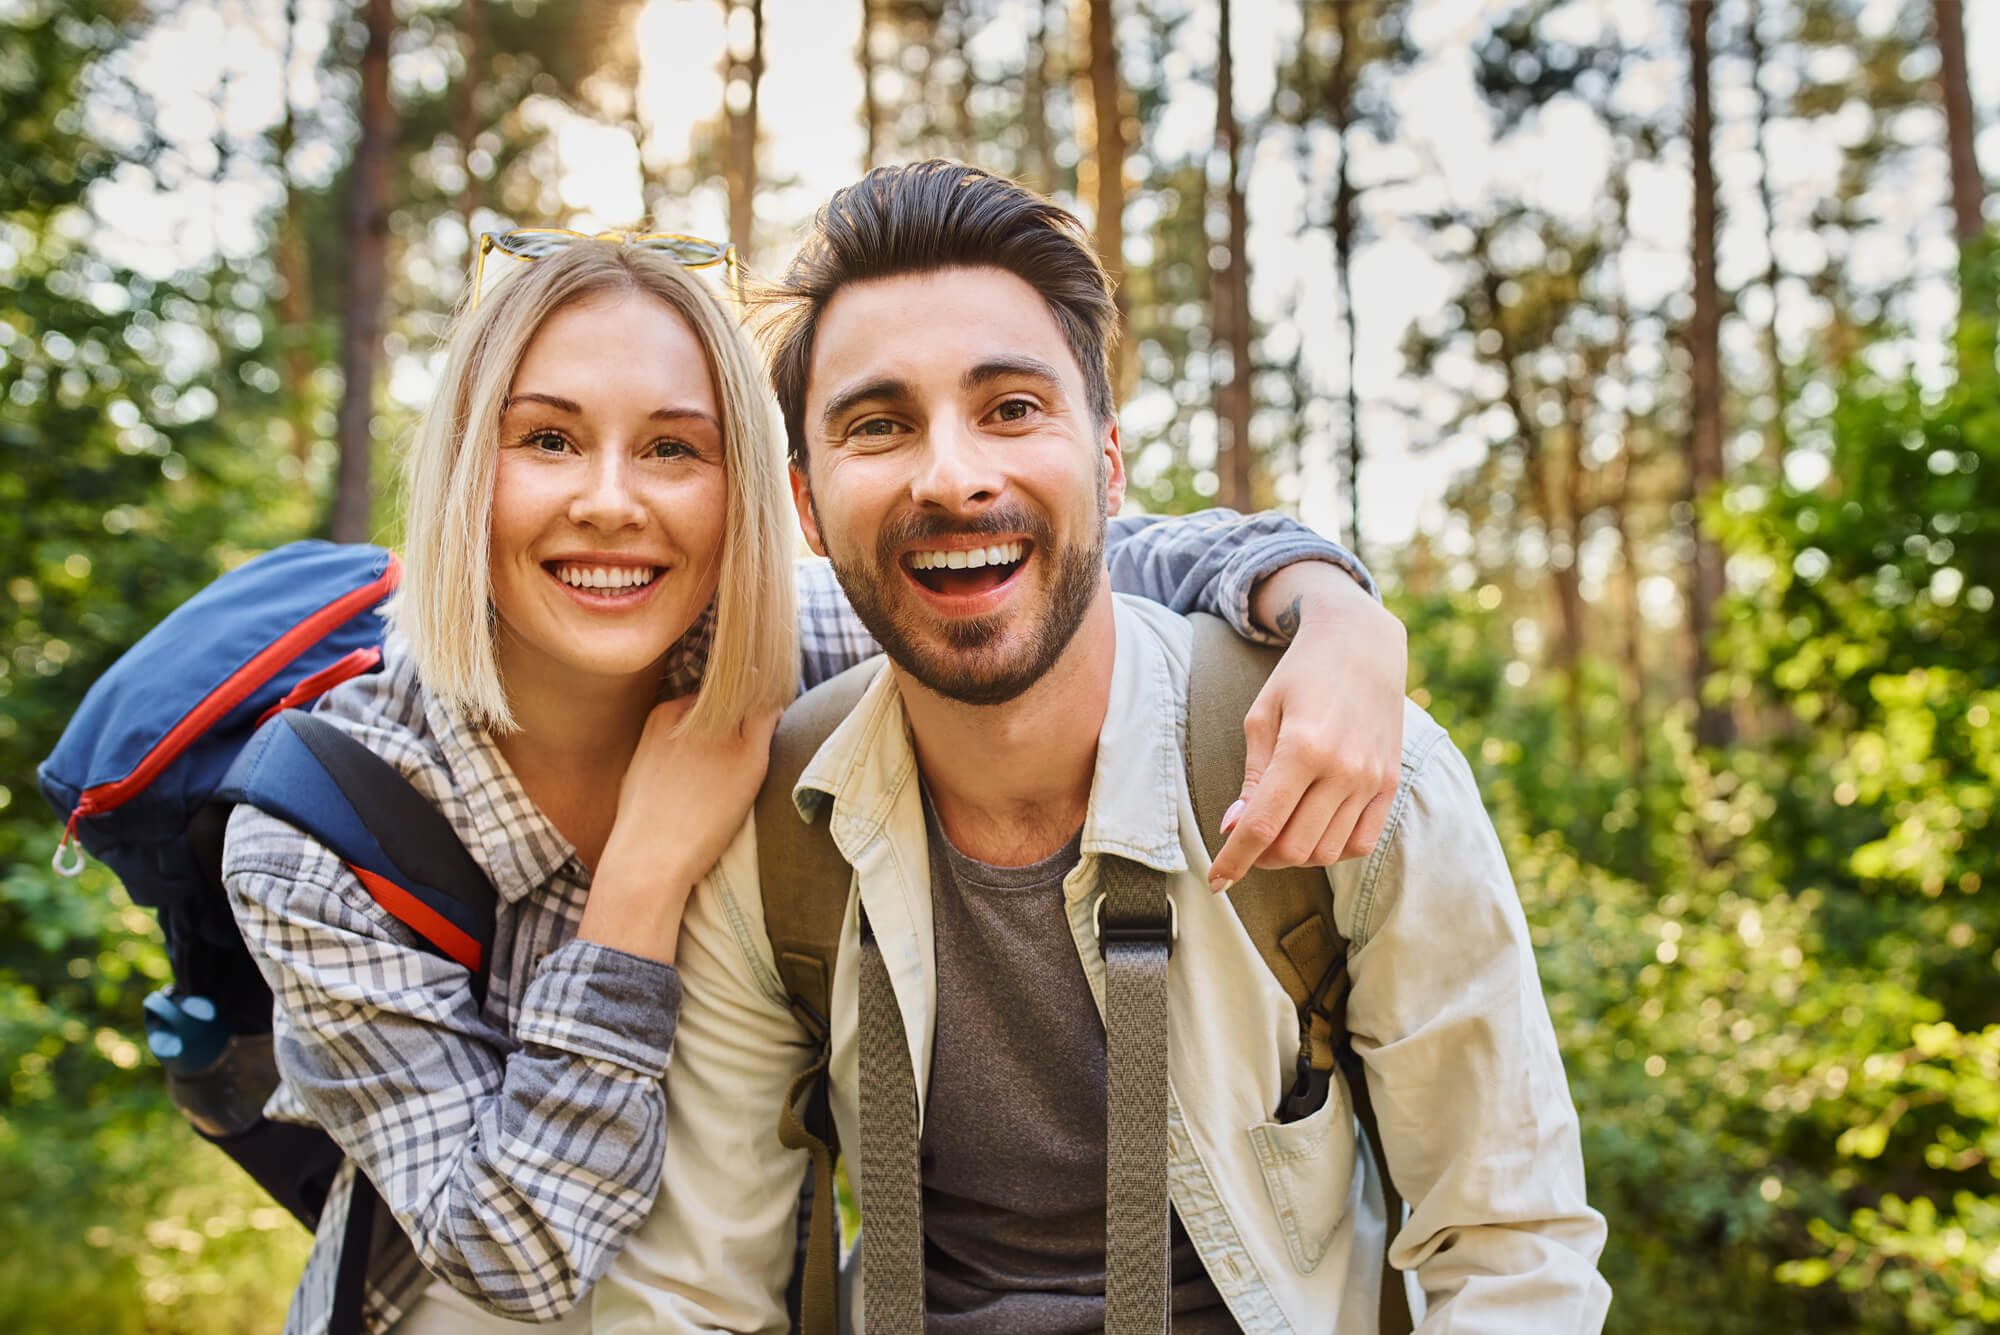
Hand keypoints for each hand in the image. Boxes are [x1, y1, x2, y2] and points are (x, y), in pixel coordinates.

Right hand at [578, 700, 782, 962]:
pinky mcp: (749, 756)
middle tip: (748, 730)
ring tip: (758, 738)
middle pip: (732, 693)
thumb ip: (668, 741)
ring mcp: (723, 733)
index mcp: (665, 713)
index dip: (721, 709)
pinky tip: (771, 737)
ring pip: (754, 701)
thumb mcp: (644, 764)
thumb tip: (694, 741)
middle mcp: (695, 715)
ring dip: (760, 712)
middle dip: (742, 706)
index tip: (727, 727)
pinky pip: (771, 719)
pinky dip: (775, 719)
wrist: (650, 855)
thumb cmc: (644, 822)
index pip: (705, 696)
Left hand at [1207, 570, 1406, 890]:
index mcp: (1303, 748)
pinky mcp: (1390, 785)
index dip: (1234, 860)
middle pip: (1294, 848)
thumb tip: (1235, 828)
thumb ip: (1251, 777)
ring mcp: (1372, 780)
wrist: (1362, 645)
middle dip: (1261, 858)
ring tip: (1279, 832)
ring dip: (1294, 855)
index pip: (1263, 826)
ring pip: (1327, 852)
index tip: (1216, 881)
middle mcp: (1343, 769)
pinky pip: (1361, 842)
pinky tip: (1313, 831)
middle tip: (1247, 843)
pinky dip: (1332, 849)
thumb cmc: (1300, 676)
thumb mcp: (1262, 716)